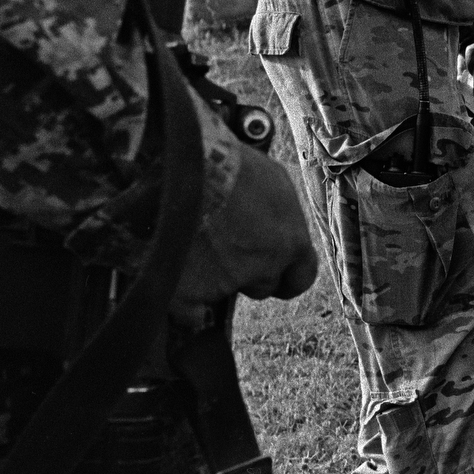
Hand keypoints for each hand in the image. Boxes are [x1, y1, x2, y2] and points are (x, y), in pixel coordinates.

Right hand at [169, 140, 319, 320]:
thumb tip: (271, 221)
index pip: (302, 275)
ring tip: (190, 245)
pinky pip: (189, 313)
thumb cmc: (224, 161)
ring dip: (213, 281)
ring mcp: (229, 281)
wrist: (179, 165)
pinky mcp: (191, 293)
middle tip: (221, 248)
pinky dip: (181, 302)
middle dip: (245, 274)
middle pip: (262, 285)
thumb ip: (277, 209)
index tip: (275, 276)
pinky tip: (171, 277)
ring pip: (225, 295)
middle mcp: (266, 265)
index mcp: (291, 238)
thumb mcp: (269, 178)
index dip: (286, 276)